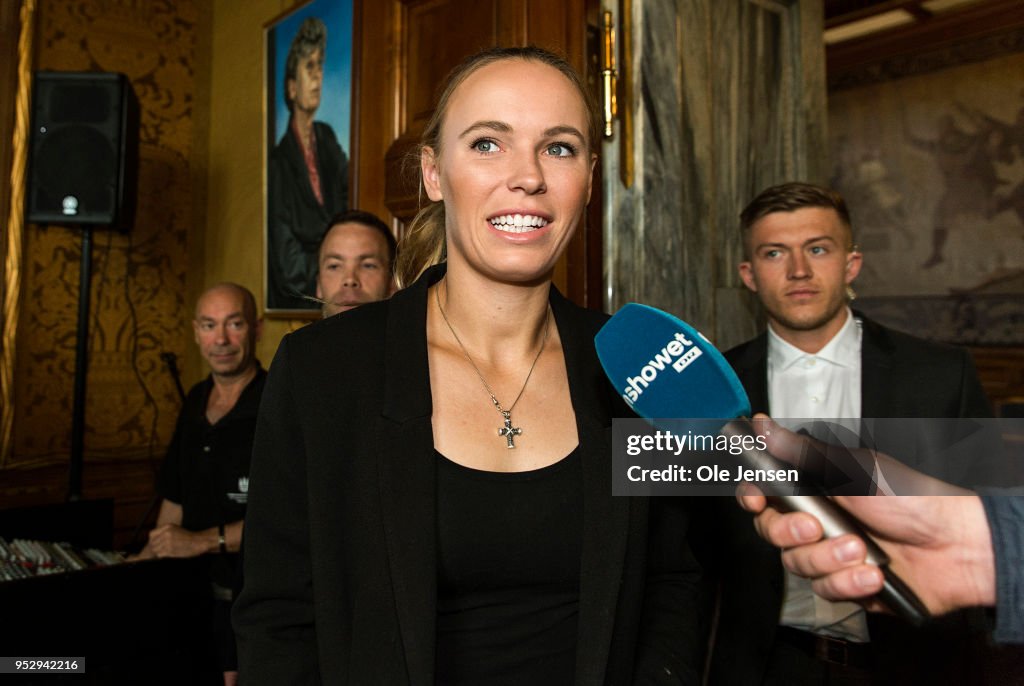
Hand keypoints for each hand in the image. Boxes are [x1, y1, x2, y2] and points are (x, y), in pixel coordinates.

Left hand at [146, 523, 211, 558]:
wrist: (198, 542)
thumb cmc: (188, 537)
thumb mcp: (175, 529)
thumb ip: (164, 532)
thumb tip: (152, 541)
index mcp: (167, 527)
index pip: (151, 534)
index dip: (152, 540)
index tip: (156, 543)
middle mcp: (166, 533)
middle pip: (152, 543)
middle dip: (155, 547)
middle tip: (162, 549)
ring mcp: (168, 542)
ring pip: (155, 549)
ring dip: (159, 551)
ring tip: (166, 551)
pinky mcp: (170, 550)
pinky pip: (160, 554)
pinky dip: (162, 555)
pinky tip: (169, 553)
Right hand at [736, 415, 995, 615]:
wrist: (957, 546)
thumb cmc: (910, 499)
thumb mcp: (852, 469)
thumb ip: (801, 452)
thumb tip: (762, 424)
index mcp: (815, 488)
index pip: (765, 494)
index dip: (752, 498)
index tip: (755, 499)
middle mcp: (817, 522)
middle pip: (771, 533)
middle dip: (789, 533)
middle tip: (814, 527)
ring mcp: (830, 555)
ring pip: (797, 565)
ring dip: (828, 559)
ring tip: (862, 550)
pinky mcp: (846, 585)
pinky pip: (825, 591)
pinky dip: (849, 583)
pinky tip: (873, 574)